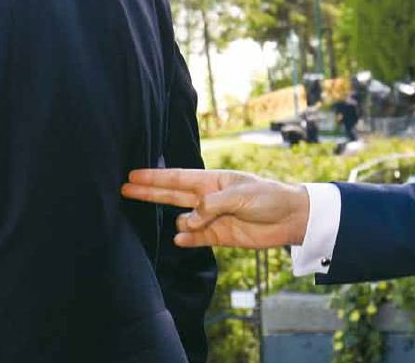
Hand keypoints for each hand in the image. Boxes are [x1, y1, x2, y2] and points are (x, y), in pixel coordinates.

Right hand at [121, 169, 309, 249]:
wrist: (290, 218)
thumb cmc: (268, 196)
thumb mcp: (241, 194)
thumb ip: (212, 204)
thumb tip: (189, 219)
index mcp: (210, 180)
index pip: (176, 178)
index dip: (154, 177)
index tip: (132, 175)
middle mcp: (206, 198)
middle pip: (170, 196)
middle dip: (148, 193)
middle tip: (123, 189)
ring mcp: (210, 218)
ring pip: (183, 220)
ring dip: (185, 223)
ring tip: (195, 223)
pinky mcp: (218, 236)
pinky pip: (195, 239)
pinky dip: (187, 240)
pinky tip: (181, 239)